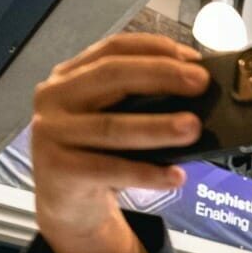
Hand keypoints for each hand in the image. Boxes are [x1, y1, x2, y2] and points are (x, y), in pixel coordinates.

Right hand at [29, 33, 209, 252]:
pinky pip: (109, 169)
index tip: (192, 59)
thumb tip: (193, 85)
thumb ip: (139, 99)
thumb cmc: (95, 154)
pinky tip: (174, 176)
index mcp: (70, 76)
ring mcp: (51, 133)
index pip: (114, 48)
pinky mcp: (59, 169)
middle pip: (112, 76)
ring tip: (192, 128)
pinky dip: (146, 173)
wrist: (66, 203)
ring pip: (112, 126)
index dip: (155, 48)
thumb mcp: (111, 117)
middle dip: (161, 76)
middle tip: (200, 83)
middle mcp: (55, 98)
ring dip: (158, 127)